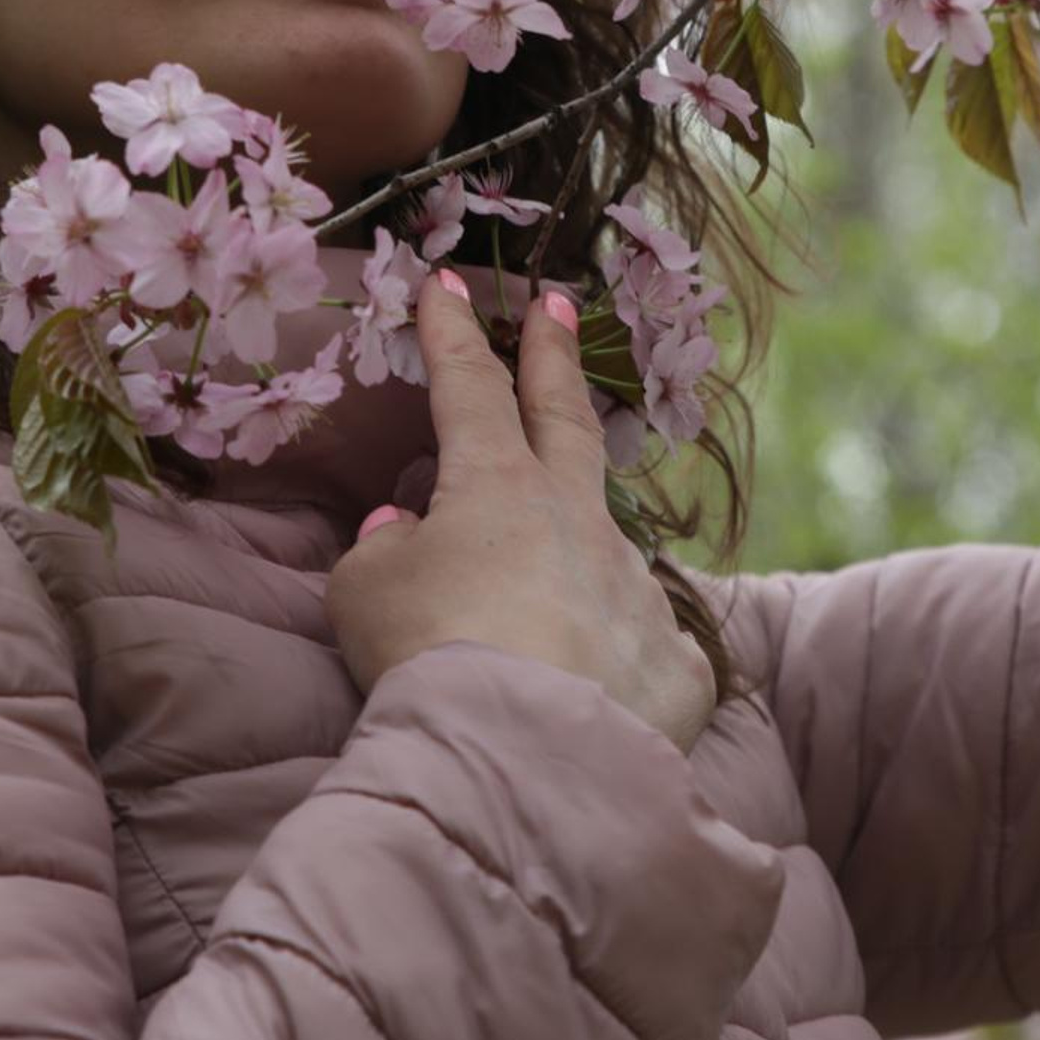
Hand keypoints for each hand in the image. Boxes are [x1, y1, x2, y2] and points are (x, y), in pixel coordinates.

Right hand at [325, 273, 717, 756]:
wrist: (523, 755)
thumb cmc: (429, 657)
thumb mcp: (365, 596)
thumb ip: (383, 552)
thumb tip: (404, 534)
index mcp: (498, 487)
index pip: (471, 389)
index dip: (454, 335)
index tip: (449, 284)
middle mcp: (579, 520)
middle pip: (566, 422)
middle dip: (554, 361)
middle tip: (559, 308)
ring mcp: (635, 587)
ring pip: (602, 552)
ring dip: (571, 565)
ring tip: (535, 616)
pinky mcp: (673, 663)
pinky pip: (637, 650)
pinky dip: (609, 662)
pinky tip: (589, 695)